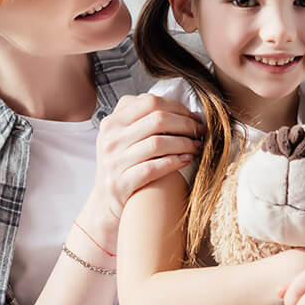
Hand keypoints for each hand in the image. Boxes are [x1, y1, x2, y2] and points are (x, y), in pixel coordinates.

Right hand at [93, 93, 204, 221]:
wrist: (104, 202)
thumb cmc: (122, 164)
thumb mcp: (123, 136)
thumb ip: (143, 119)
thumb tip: (183, 111)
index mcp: (113, 122)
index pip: (150, 102)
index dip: (177, 107)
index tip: (192, 117)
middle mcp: (110, 139)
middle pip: (158, 120)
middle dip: (185, 124)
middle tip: (200, 131)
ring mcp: (113, 161)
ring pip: (158, 143)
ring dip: (184, 143)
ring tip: (196, 146)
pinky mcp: (120, 184)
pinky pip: (153, 168)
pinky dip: (174, 162)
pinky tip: (186, 160)